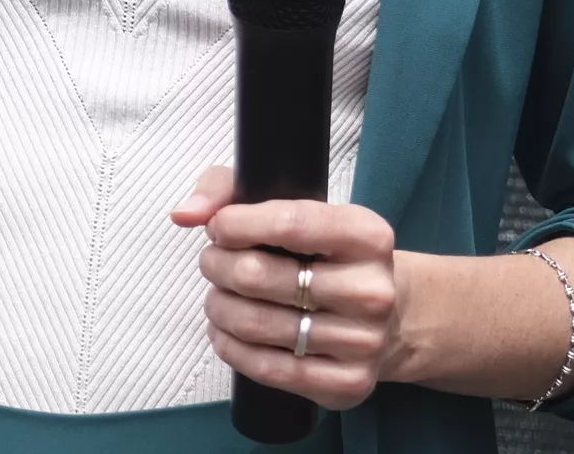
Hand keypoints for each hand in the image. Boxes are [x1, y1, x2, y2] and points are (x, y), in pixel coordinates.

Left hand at [176, 165, 403, 409]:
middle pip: (259, 275)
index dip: (236, 224)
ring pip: (256, 324)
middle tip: (213, 263)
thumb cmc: (325, 255)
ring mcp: (362, 342)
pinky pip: (268, 368)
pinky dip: (230, 348)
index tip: (217, 227)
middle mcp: (371, 290)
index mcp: (366, 235)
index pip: (289, 224)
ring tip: (217, 298)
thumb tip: (186, 214)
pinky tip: (225, 332)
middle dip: (218, 265)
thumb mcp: (296, 206)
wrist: (387, 317)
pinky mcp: (347, 383)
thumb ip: (231, 191)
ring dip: (219, 307)